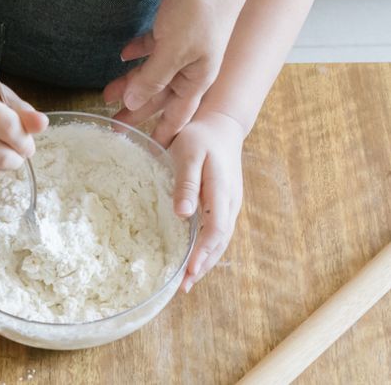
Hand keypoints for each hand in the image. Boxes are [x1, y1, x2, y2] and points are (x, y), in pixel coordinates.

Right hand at [0, 75, 47, 182]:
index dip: (25, 143)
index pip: (9, 129)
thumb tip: (42, 124)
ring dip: (4, 169)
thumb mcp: (4, 98)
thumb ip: (25, 113)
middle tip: (18, 153)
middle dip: (17, 159)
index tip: (28, 145)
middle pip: (0, 156)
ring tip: (3, 154)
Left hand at [103, 0, 270, 145]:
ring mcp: (182, 46)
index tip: (146, 149)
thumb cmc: (201, 10)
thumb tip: (132, 103)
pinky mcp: (174, 25)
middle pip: (159, 96)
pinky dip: (138, 51)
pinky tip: (124, 55)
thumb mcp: (174, 51)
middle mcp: (191, 66)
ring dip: (130, 81)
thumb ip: (152, 79)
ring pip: (152, 72)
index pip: (177, 116)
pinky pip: (153, 45)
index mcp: (197, 79)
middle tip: (114, 124)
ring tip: (106, 94)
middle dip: (136, 110)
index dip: (161, 132)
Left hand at [168, 109, 244, 291]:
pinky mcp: (225, 204)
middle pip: (219, 241)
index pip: (215, 229)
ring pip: (220, 240)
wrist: (221, 126)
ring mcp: (230, 204)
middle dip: (203, 265)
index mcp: (221, 191)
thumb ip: (186, 183)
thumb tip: (183, 213)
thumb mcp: (188, 154)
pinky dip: (208, 249)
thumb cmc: (200, 138)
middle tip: (184, 286)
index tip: (189, 270)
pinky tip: (195, 258)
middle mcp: (230, 203)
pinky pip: (218, 232)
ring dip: (206, 261)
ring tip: (188, 281)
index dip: (202, 252)